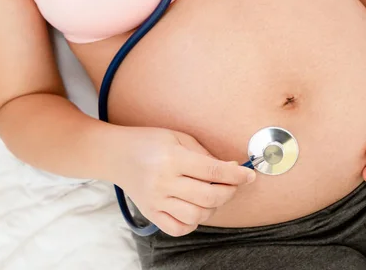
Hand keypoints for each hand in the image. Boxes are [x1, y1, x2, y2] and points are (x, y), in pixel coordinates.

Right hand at [111, 127, 255, 236]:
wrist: (115, 154)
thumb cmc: (150, 141)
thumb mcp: (179, 138)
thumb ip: (207, 156)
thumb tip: (234, 170)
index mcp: (172, 158)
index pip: (213, 172)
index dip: (237, 176)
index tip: (250, 176)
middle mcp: (163, 182)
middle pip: (209, 197)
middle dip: (230, 192)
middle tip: (234, 184)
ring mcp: (156, 201)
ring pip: (197, 216)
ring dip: (214, 208)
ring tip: (214, 195)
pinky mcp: (150, 214)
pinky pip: (178, 228)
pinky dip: (194, 222)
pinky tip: (196, 208)